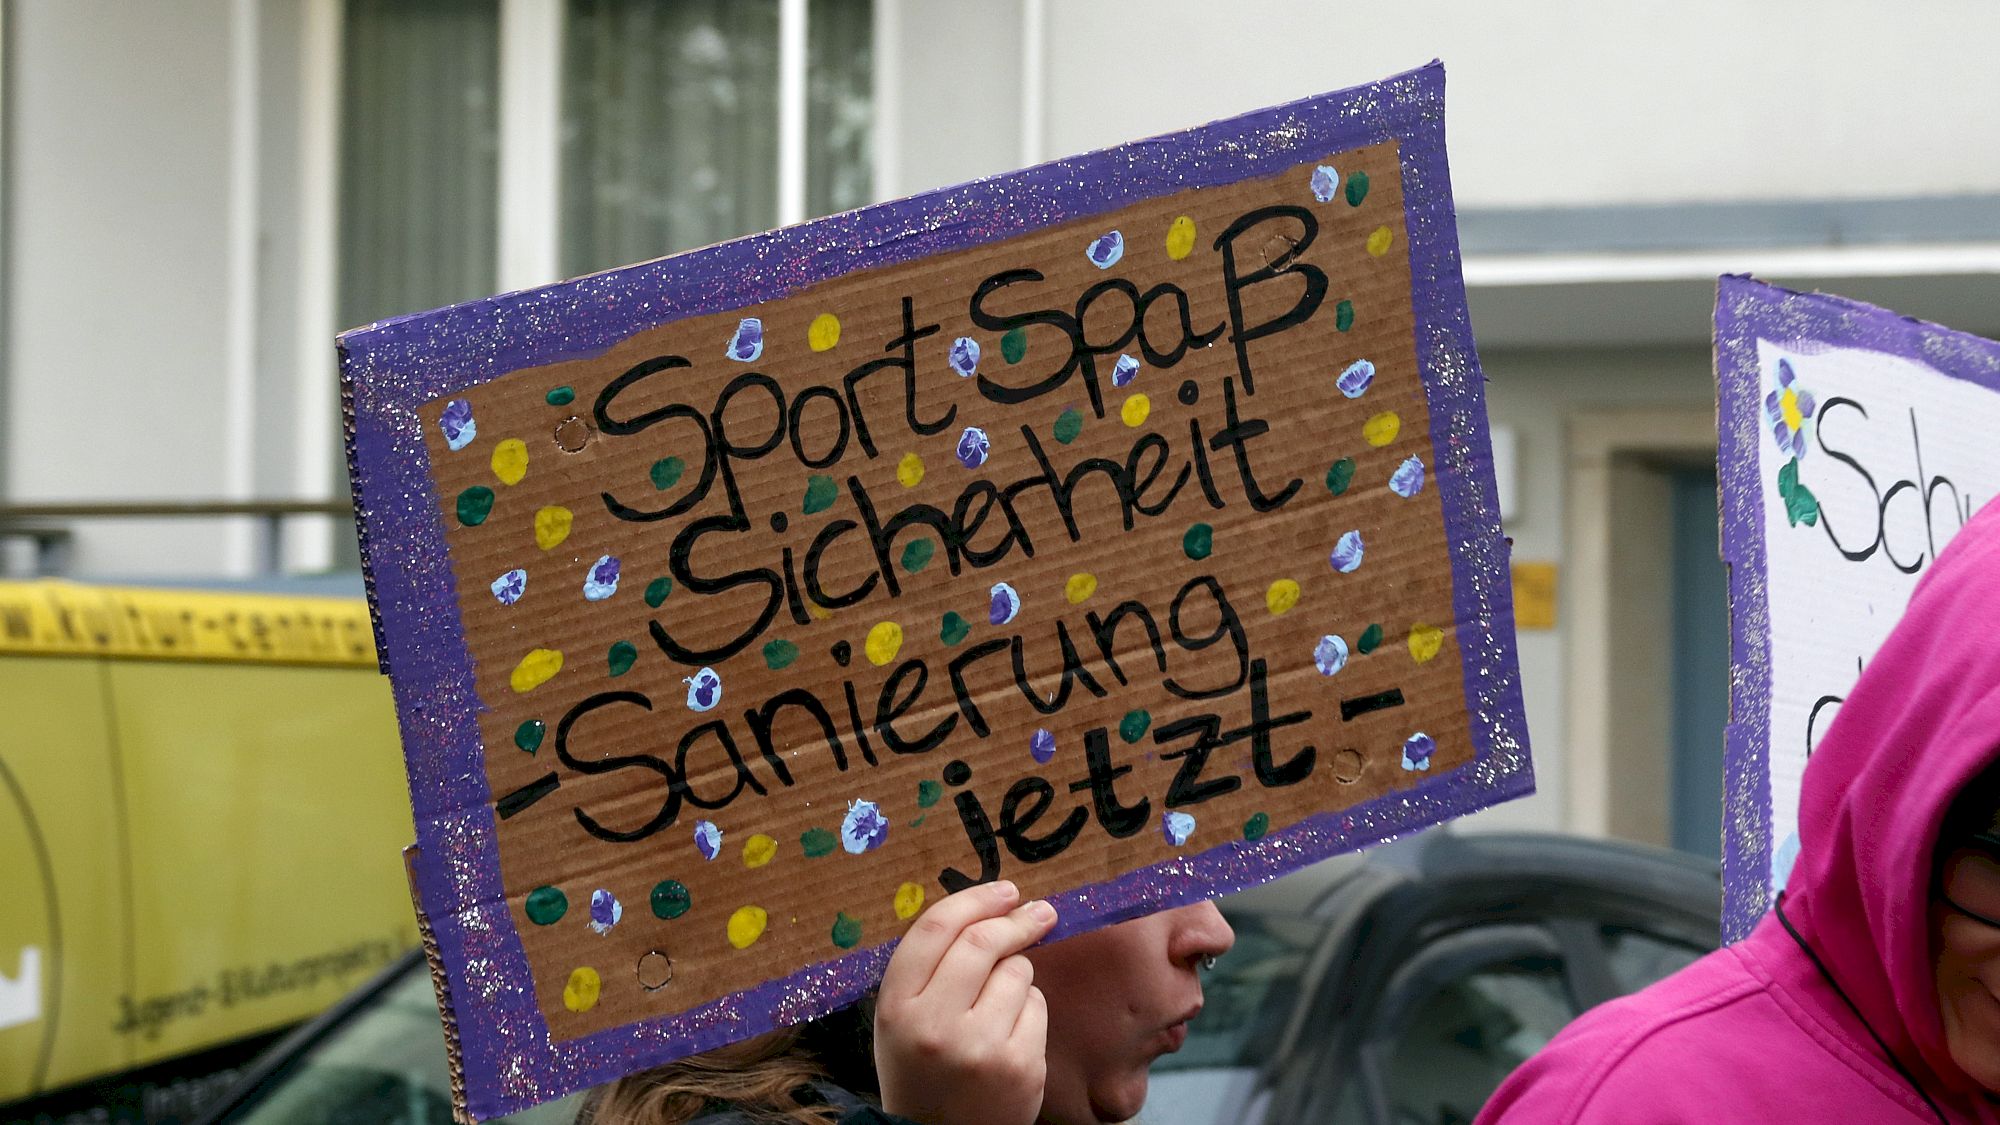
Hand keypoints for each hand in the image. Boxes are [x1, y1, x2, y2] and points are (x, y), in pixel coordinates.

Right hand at [873, 880, 1058, 1124]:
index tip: (1004, 890)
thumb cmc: (921, 1069)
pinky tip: (1011, 1033)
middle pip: (982, 942)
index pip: (935, 930)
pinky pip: (1037, 1005)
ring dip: (1017, 974)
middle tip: (1039, 912)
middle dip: (1015, 920)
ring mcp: (981, 1048)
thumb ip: (930, 968)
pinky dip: (1030, 1009)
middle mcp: (935, 1025)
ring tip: (999, 1006)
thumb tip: (991, 909)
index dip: (974, 900)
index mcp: (896, 1007)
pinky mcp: (1020, 1067)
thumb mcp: (901, 1018)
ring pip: (1017, 972)